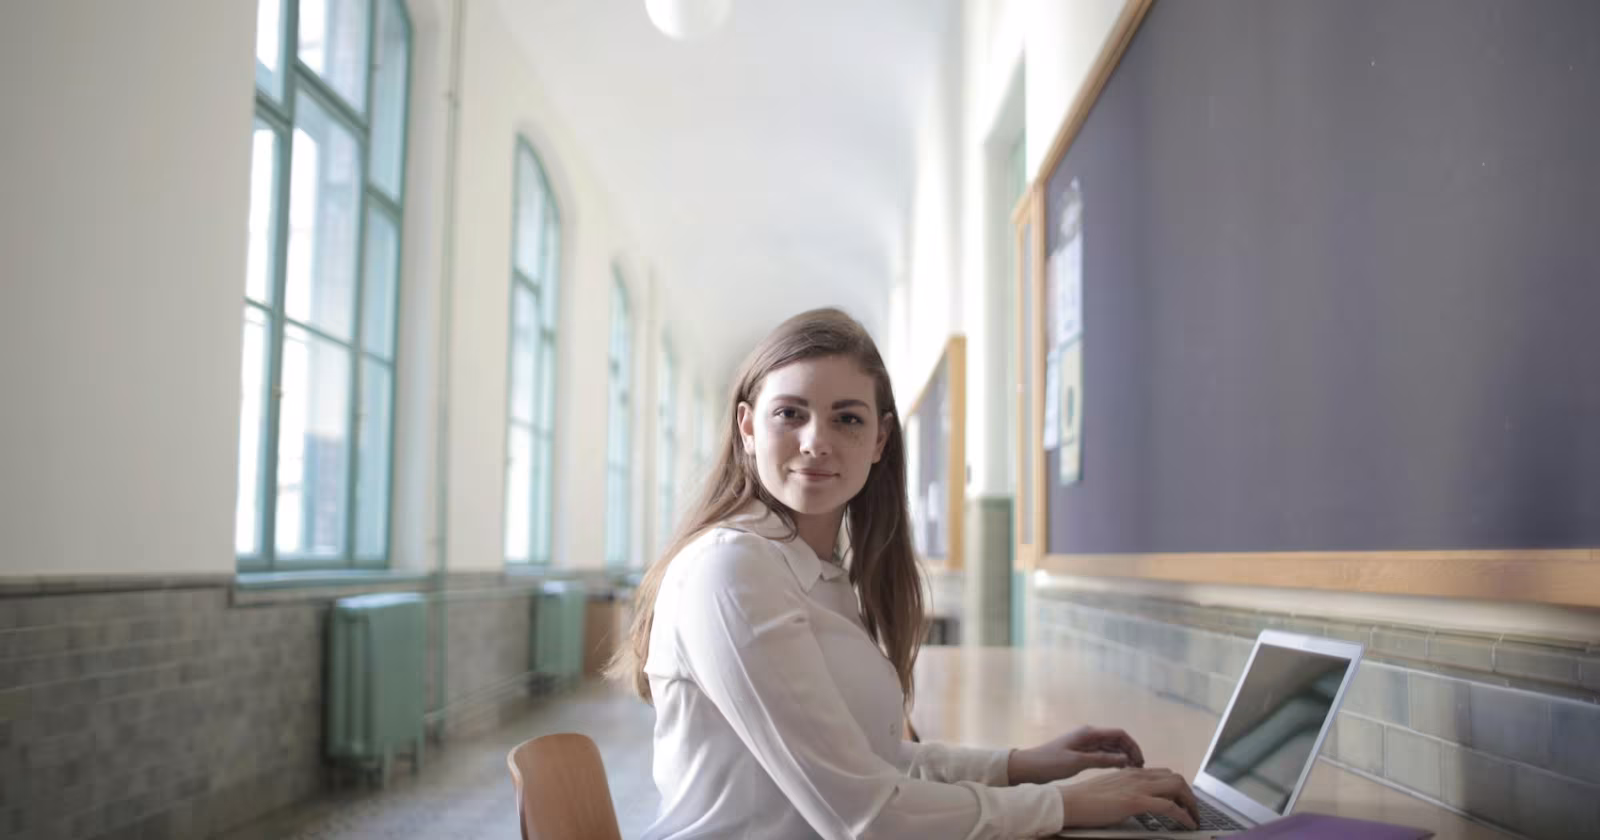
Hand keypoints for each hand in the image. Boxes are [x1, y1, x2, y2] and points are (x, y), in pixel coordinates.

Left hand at [1007, 726, 1145, 783]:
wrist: (1030, 766)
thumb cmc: (1050, 762)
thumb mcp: (1078, 762)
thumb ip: (1102, 759)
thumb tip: (1125, 758)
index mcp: (1089, 733)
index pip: (1119, 734)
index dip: (1132, 746)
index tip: (1140, 761)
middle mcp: (1089, 735)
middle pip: (1117, 740)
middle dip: (1130, 752)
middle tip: (1138, 769)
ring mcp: (1086, 744)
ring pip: (1111, 748)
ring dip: (1123, 757)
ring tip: (1132, 771)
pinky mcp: (1082, 753)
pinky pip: (1103, 754)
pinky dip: (1113, 760)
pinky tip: (1120, 770)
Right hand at [1058, 767, 1199, 830]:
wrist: (1070, 802)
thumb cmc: (1085, 799)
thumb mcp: (1111, 789)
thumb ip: (1126, 790)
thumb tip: (1136, 801)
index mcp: (1131, 772)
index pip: (1164, 774)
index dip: (1178, 788)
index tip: (1182, 801)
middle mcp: (1137, 775)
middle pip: (1176, 778)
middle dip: (1190, 796)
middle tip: (1192, 811)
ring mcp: (1138, 787)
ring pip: (1177, 787)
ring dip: (1191, 804)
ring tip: (1193, 818)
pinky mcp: (1136, 801)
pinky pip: (1170, 806)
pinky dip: (1184, 815)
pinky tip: (1188, 824)